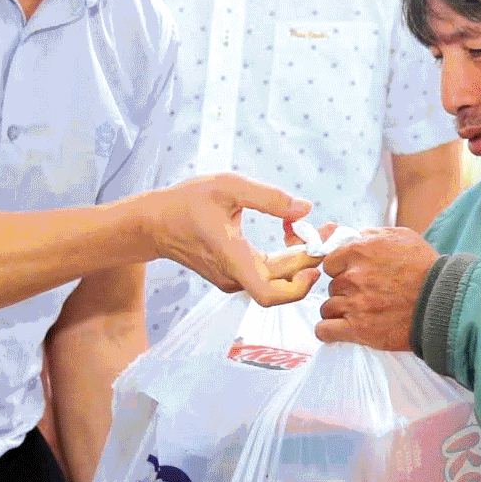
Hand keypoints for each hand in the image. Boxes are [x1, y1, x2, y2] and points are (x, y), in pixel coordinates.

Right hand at [146, 173, 309, 304]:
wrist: (153, 223)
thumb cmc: (185, 203)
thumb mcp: (228, 187)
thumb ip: (268, 198)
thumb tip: (305, 208)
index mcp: (232, 259)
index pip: (271, 293)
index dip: (300, 285)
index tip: (316, 259)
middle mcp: (234, 276)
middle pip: (282, 282)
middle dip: (309, 258)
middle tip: (327, 230)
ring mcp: (232, 278)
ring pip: (276, 277)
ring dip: (297, 256)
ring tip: (310, 227)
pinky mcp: (232, 273)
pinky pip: (265, 271)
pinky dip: (282, 255)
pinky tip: (287, 229)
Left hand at [315, 229, 438, 350]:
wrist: (443, 302)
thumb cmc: (427, 269)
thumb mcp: (403, 237)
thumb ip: (374, 234)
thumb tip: (356, 235)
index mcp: (359, 252)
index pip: (330, 262)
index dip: (341, 269)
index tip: (354, 275)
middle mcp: (352, 277)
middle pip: (331, 286)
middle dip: (345, 290)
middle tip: (366, 295)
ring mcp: (354, 304)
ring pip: (328, 308)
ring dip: (340, 310)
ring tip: (360, 313)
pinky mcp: (358, 330)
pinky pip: (325, 330)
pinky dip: (328, 331)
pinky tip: (339, 329)